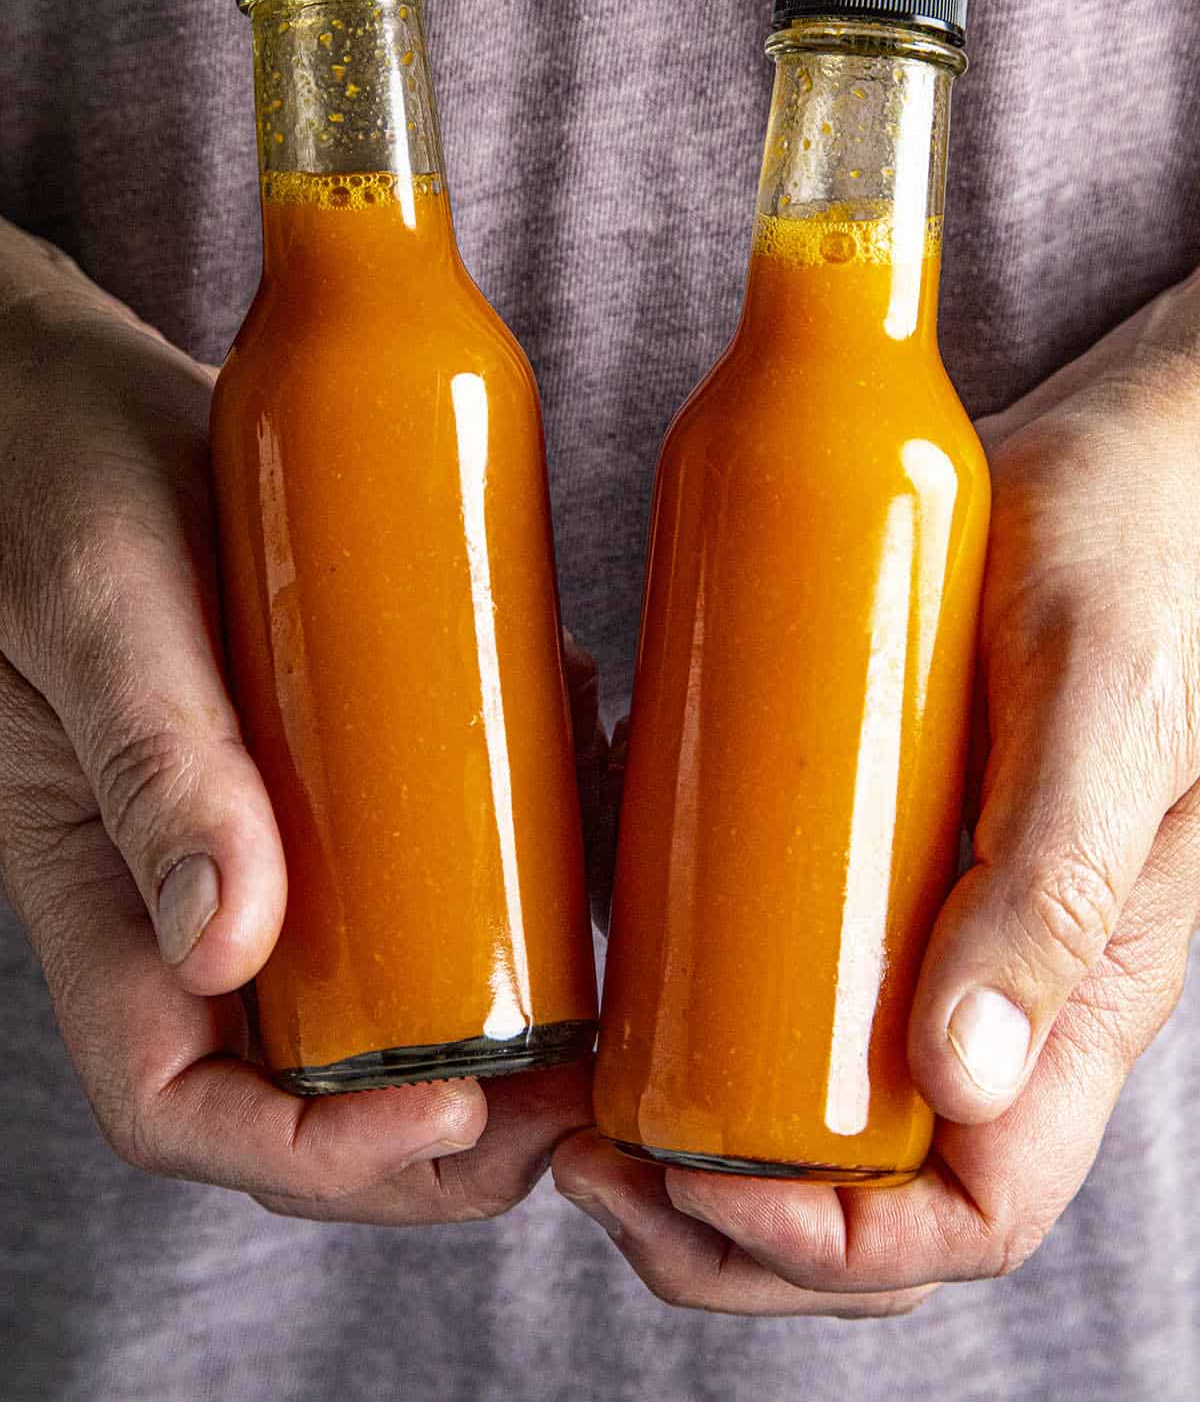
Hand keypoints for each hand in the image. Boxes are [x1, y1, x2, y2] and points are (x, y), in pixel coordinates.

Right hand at [0, 222, 594, 1222]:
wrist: (75, 392)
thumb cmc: (50, 486)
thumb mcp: (100, 614)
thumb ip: (158, 763)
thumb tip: (233, 942)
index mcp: (103, 898)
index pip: (187, 1104)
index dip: (320, 1151)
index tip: (452, 1109)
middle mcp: (189, 889)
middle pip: (312, 1077)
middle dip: (451, 1120)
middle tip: (580, 1087)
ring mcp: (269, 826)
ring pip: (388, 975)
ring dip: (510, 1001)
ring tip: (619, 967)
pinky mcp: (332, 754)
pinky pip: (425, 840)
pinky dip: (520, 838)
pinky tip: (586, 770)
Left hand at [553, 269, 1199, 1312]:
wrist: (1108, 466)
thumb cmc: (1136, 570)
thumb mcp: (1106, 717)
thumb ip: (1049, 883)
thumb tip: (955, 1080)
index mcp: (1076, 1000)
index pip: (972, 1212)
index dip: (838, 1247)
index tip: (702, 1190)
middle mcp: (996, 989)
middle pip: (868, 1189)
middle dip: (724, 1225)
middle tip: (589, 1158)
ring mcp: (927, 925)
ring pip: (810, 1099)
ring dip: (690, 1133)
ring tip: (575, 1095)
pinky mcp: (867, 848)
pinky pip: (780, 966)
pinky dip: (684, 991)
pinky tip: (611, 944)